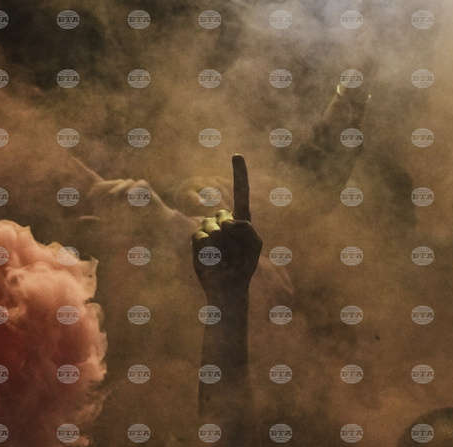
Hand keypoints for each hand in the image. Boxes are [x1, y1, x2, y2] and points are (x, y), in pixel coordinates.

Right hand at [192, 155, 261, 298]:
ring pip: (213, 227)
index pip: (241, 193)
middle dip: (231, 236)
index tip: (237, 155)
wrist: (228, 286)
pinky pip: (201, 236)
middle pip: (225, 216)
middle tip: (234, 254)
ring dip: (221, 245)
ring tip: (224, 258)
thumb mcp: (255, 246)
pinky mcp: (197, 240)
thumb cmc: (243, 266)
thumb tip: (227, 221)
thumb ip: (248, 229)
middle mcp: (223, 221)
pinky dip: (208, 248)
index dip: (239, 174)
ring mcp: (209, 229)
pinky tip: (212, 258)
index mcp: (241, 219)